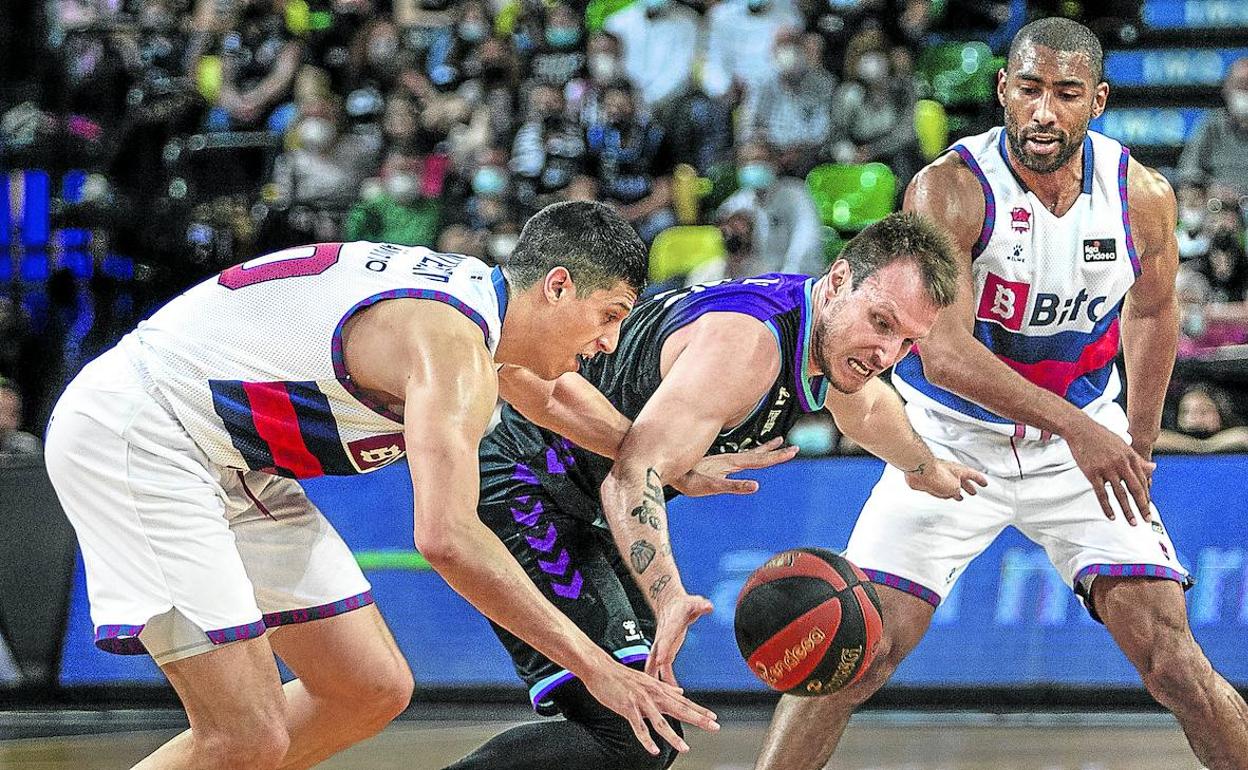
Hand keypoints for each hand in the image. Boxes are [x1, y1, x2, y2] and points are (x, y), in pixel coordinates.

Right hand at [581, 656, 719, 755]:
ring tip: (684, 748)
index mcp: (658, 689)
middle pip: (680, 709)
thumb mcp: (647, 680)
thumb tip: (680, 691)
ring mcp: (641, 701)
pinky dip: (646, 740)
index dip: (699, 710)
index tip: (713, 718)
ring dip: (673, 737)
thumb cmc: (621, 676)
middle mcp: (653, 694)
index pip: (684, 701)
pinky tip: (653, 750)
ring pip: (660, 722)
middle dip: (698, 719)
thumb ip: (665, 688)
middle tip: (714, 727)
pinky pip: (639, 727)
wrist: (600, 668)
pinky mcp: (628, 707)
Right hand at [645, 592, 712, 685]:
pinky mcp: (665, 653)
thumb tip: (708, 606)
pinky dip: (663, 681)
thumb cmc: (684, 604)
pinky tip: (668, 694)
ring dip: (655, 680)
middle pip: (655, 655)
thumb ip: (701, 605)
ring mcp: (662, 648)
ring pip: (654, 666)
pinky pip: (662, 669)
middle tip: (652, 684)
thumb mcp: (694, 602)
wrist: (671, 604)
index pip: (665, 638)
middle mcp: (662, 639)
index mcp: (669, 627)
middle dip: (654, 670)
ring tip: (655, 696)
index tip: (661, 660)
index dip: (662, 649)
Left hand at [672, 437, 798, 496]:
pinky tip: (753, 455)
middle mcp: (730, 460)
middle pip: (759, 456)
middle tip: (795, 449)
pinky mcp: (717, 464)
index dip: (777, 457)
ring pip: (750, 453)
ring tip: (779, 442)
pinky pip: (740, 458)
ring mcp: (724, 461)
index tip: (793, 452)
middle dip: (777, 453)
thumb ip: (732, 486)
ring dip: (766, 449)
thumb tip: (755, 486)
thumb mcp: (711, 486)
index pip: (760, 460)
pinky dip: (751, 454)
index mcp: (731, 463)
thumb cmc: (687, 479)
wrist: (668, 469)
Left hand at [903, 459, 986, 499]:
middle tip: (972, 492)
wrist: (919, 470)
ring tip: (958, 496)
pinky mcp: (928, 479)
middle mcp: (950, 472)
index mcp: (960, 471)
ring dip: (955, 491)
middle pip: (962, 480)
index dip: (980, 480)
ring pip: (950, 485)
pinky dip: (942, 492)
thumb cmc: (936, 474)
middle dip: (967, 487)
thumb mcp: (954, 488)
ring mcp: (939, 474)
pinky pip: (938, 488)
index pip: (974, 475)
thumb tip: (953, 494)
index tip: (984, 483)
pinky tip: (941, 494)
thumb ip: (955, 492)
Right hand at [1066, 419, 1155, 524]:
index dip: (1146, 496)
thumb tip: (1154, 467)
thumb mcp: (1124, 446)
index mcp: (1130, 457)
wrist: (1080, 429)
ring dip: (1127, 510)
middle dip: (1142, 507)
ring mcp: (1107, 469)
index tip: (1148, 507)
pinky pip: (1102, 494)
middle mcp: (1121, 464)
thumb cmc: (1101, 436)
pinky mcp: (1093, 473)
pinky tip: (1111, 516)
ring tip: (1132, 522)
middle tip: (1146, 519)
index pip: (1142, 481)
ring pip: (1120, 494)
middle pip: (1135, 490)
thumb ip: (1138, 459)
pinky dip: (1107, 507)